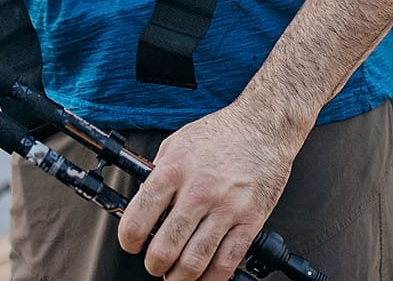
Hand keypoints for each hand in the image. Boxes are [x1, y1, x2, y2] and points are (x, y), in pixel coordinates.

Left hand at [118, 100, 306, 279]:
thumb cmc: (221, 134)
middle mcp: (199, 191)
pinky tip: (205, 277)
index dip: (129, 240)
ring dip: (180, 277)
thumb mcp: (177, 144)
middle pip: (165, 248)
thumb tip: (142, 206)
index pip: (138, 218)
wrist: (264, 126)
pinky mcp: (250, 219)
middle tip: (156, 264)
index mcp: (174, 170)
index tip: (132, 244)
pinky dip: (212, 278)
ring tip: (176, 275)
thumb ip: (159, 175)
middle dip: (154, 265)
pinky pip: (227, 261)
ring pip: (195, 261)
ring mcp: (226, 207)